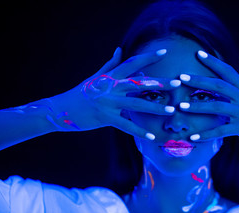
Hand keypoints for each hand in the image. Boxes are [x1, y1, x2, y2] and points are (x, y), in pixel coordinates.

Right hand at [47, 48, 176, 139]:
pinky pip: (126, 125)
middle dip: (159, 83)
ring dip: (155, 107)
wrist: (61, 109)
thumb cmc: (80, 93)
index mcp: (110, 77)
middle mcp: (111, 87)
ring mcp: (108, 102)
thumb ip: (110, 65)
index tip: (164, 52)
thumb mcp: (95, 77)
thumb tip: (119, 49)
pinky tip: (151, 137)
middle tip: (177, 82)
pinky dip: (139, 132)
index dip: (148, 57)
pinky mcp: (105, 118)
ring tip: (171, 110)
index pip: (132, 63)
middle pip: (139, 83)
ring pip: (136, 104)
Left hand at [180, 51, 238, 153]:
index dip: (213, 61)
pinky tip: (193, 137)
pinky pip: (222, 131)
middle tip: (180, 77)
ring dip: (197, 107)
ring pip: (217, 107)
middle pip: (218, 85)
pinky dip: (207, 134)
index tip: (198, 53)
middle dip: (198, 80)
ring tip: (181, 107)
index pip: (228, 71)